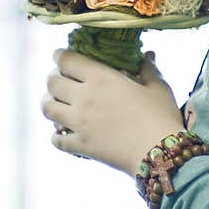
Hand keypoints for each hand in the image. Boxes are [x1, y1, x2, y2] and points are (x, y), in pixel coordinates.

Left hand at [40, 48, 185, 176]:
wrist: (159, 153)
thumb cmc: (161, 116)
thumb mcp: (157, 87)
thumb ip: (148, 69)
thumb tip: (148, 55)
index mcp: (101, 78)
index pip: (67, 60)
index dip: (59, 55)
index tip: (60, 56)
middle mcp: (84, 98)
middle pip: (52, 82)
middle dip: (53, 78)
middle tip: (61, 79)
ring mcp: (79, 123)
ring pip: (47, 108)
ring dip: (49, 103)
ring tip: (57, 103)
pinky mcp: (80, 145)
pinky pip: (56, 140)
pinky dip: (56, 135)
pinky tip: (63, 133)